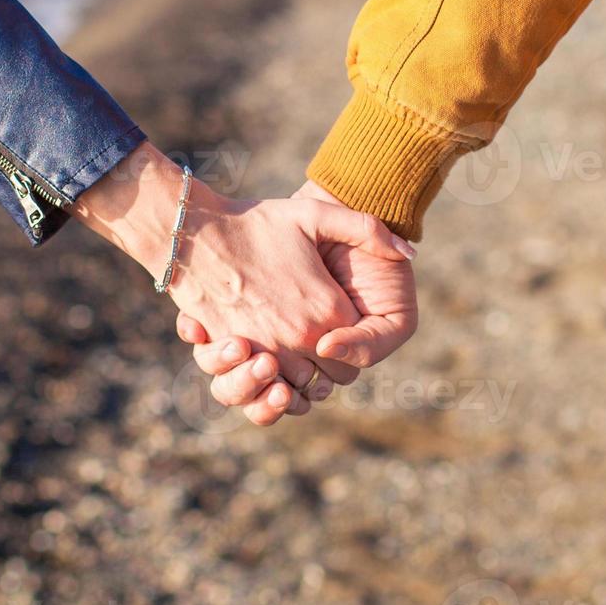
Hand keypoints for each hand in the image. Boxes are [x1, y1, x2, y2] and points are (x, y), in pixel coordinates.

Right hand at [177, 180, 418, 420]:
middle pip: (331, 379)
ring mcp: (265, 350)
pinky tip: (269, 367)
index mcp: (326, 309)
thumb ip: (369, 228)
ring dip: (300, 381)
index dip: (352, 345)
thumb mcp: (316, 214)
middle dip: (329, 368)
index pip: (355, 354)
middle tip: (323, 345)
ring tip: (297, 358)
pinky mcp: (235, 356)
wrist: (196, 229)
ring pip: (297, 390)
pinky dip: (268, 387)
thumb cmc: (257, 221)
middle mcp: (299, 338)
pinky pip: (261, 389)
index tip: (341, 329)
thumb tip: (409, 253)